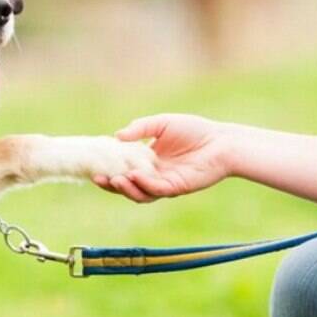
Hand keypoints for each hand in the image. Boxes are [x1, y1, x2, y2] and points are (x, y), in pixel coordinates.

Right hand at [94, 114, 231, 202]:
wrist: (222, 141)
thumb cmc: (194, 130)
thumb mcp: (161, 123)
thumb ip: (139, 129)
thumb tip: (116, 136)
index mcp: (147, 161)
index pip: (122, 170)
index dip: (108, 170)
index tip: (94, 167)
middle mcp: (153, 175)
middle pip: (127, 186)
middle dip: (111, 185)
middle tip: (99, 178)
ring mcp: (164, 183)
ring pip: (140, 194)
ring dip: (125, 188)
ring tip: (115, 179)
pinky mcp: (176, 188)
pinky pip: (156, 190)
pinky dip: (144, 184)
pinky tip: (135, 175)